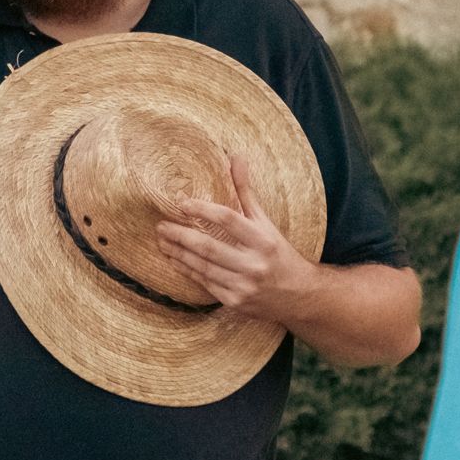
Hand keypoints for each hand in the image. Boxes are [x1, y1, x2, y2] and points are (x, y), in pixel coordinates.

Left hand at [156, 156, 319, 324]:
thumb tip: (236, 157)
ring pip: (203, 267)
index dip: (203, 210)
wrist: (299, 295)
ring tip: (162, 242)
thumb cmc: (278, 252)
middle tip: (160, 226)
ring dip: (178, 254)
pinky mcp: (235, 302)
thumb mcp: (266, 222)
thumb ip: (246, 192)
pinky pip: (205, 284)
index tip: (181, 203)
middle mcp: (254, 263)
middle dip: (181, 235)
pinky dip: (187, 271)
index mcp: (263, 239)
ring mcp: (244, 285)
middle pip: (209, 247)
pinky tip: (174, 261)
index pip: (228, 219)